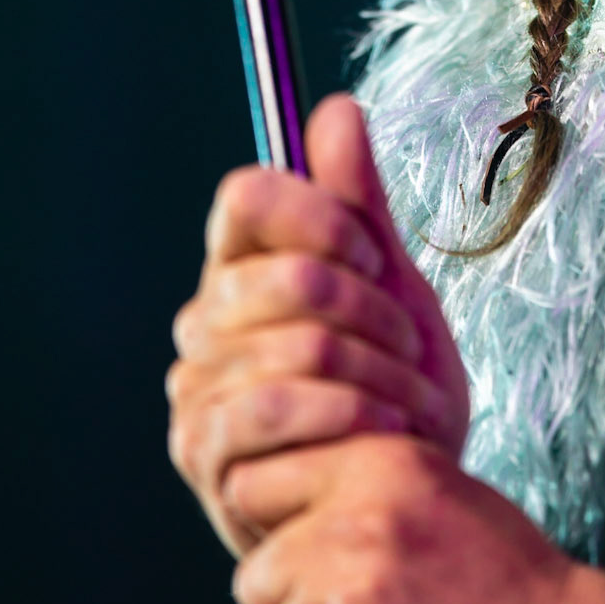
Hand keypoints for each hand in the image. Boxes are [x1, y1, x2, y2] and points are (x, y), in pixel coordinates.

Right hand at [168, 94, 470, 557]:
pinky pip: (273, 408)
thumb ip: (358, 201)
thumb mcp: (394, 283)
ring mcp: (196, 387)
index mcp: (243, 265)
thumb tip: (336, 107)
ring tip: (408, 398)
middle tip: (406, 340)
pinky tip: (381, 430)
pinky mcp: (205, 454)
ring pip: (295, 343)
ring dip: (376, 371)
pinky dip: (346, 414)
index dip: (320, 214)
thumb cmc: (395, 385)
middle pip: (285, 273)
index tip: (372, 251)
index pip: (246, 194)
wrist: (404, 496)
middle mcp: (205, 320)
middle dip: (372, 308)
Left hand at [232, 435, 604, 603]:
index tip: (307, 549)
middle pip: (256, 571)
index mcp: (379, 461)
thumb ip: (356, 477)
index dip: (276, 525)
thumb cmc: (503, 575)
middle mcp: (357, 521)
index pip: (254, 483)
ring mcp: (349, 599)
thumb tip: (265, 494)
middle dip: (291, 600)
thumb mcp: (435, 487)